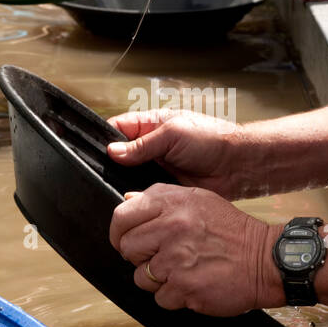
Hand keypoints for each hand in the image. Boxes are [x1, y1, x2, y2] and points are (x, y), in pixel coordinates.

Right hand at [106, 108, 241, 196]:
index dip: (103, 138)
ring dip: (124, 182)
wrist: (238, 165)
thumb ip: (142, 144)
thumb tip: (113, 152)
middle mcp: (151, 147)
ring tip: (115, 189)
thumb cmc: (213, 139)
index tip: (89, 151)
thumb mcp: (173, 134)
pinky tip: (132, 201)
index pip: (117, 128)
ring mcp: (157, 168)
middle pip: (119, 156)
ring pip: (129, 177)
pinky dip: (139, 197)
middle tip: (100, 174)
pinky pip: (144, 193)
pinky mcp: (164, 188)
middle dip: (111, 165)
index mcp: (151, 125)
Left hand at [109, 185, 281, 314]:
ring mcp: (176, 260)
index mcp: (172, 204)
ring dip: (158, 280)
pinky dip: (175, 296)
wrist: (266, 260)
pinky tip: (193, 283)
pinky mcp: (184, 288)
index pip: (122, 217)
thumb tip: (127, 201)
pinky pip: (161, 298)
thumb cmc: (233, 232)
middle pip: (127, 249)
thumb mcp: (199, 200)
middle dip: (140, 258)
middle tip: (161, 257)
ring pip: (141, 277)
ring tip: (183, 270)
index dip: (120, 232)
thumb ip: (161, 198)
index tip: (126, 240)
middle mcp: (171, 228)